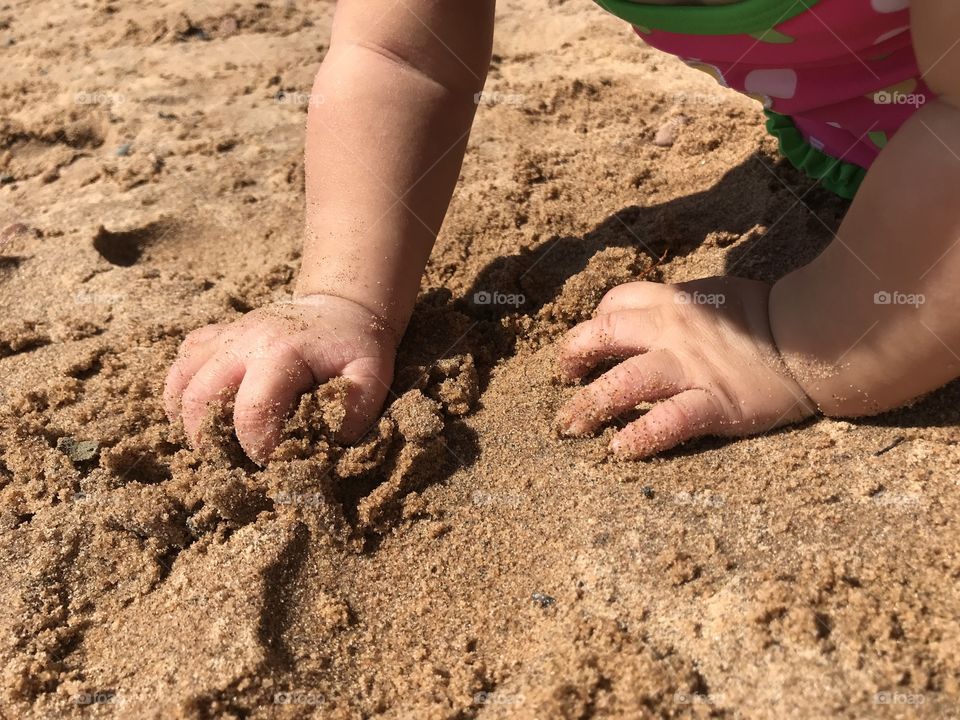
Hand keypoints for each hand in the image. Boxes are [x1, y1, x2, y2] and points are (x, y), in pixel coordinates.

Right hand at [163, 294, 396, 463]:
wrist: (341, 307)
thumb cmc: (355, 346)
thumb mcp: (371, 375)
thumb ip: (355, 410)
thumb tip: (326, 444)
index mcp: (281, 351)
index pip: (251, 411)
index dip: (258, 447)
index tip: (276, 459)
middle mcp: (243, 339)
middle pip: (199, 397)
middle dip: (211, 441)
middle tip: (233, 463)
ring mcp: (225, 335)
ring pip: (180, 380)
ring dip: (188, 420)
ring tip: (214, 443)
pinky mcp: (216, 335)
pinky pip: (182, 363)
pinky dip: (182, 393)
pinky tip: (202, 413)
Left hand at [555, 277, 816, 458]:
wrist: (817, 340)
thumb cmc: (766, 320)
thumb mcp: (713, 298)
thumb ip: (677, 309)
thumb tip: (644, 323)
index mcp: (673, 301)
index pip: (614, 304)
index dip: (592, 326)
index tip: (588, 349)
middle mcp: (672, 330)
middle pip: (601, 337)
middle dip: (572, 359)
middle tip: (565, 383)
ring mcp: (691, 367)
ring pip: (622, 383)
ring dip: (589, 407)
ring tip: (571, 428)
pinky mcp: (714, 403)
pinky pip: (666, 421)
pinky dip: (638, 437)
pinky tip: (620, 450)